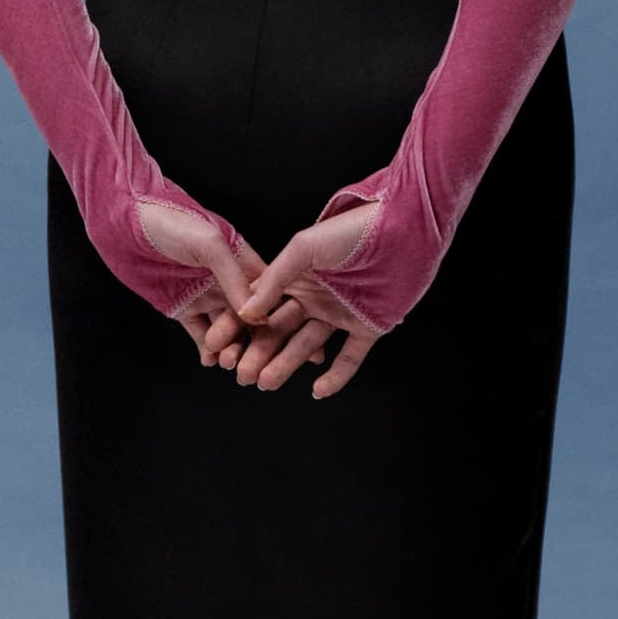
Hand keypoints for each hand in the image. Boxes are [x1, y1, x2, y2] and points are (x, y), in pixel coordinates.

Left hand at [135, 199, 266, 363]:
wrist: (127, 226)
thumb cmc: (171, 222)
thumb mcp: (209, 244)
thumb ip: (233, 276)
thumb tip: (255, 311)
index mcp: (242, 261)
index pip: (265, 294)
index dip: (271, 315)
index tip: (274, 336)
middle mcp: (227, 281)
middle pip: (247, 317)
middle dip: (249, 339)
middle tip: (245, 357)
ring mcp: (206, 296)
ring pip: (225, 329)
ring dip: (229, 348)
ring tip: (226, 360)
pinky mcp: (184, 308)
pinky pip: (200, 332)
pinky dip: (206, 349)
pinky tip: (208, 358)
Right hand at [227, 204, 384, 398]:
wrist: (400, 228)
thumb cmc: (350, 229)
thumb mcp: (304, 248)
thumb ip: (275, 279)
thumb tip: (247, 311)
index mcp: (296, 278)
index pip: (261, 307)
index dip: (238, 326)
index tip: (216, 344)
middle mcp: (315, 299)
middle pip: (280, 331)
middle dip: (259, 352)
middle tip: (241, 374)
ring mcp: (340, 314)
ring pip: (308, 346)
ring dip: (286, 365)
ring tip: (265, 381)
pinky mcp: (368, 327)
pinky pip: (350, 358)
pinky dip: (335, 377)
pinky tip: (317, 390)